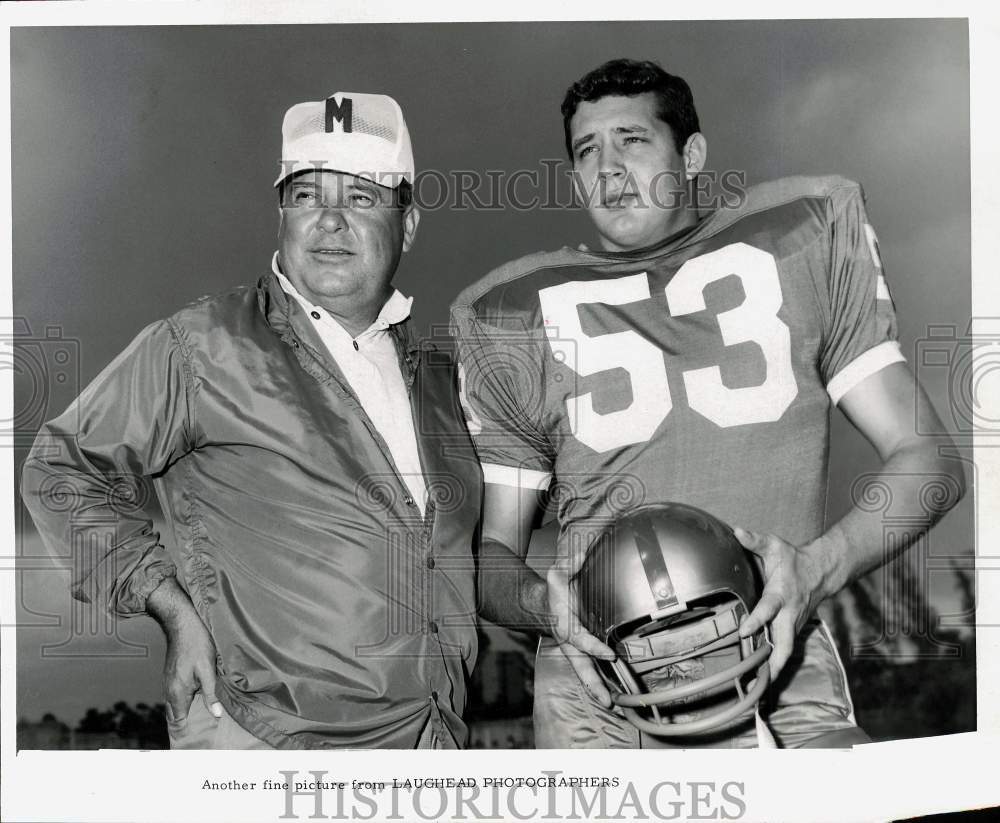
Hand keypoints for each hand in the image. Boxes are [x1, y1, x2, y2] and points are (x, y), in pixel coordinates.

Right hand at [147, 578, 221, 721]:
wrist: (182, 624)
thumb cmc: (197, 645)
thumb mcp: (208, 670)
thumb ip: (211, 694)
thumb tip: (216, 715)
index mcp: (177, 692)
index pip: (178, 721)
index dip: (186, 732)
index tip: (197, 741)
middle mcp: (169, 690)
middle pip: (174, 716)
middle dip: (185, 726)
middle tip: (201, 734)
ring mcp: (169, 682)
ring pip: (174, 706)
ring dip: (184, 714)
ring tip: (200, 722)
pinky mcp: (172, 675)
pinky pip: (175, 696)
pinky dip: (183, 703)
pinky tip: (195, 702)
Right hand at [546, 558, 615, 706]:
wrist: (542, 606)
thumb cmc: (553, 592)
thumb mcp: (557, 574)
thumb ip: (570, 564)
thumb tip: (581, 553)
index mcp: (565, 626)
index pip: (580, 640)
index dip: (593, 647)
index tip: (609, 653)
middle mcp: (570, 644)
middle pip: (581, 668)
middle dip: (593, 685)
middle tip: (607, 701)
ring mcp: (576, 651)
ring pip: (586, 674)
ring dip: (598, 690)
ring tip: (613, 707)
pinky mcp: (583, 654)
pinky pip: (591, 670)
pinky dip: (600, 684)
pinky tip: (614, 696)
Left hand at [734, 527, 829, 679]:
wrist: (822, 571)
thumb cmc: (793, 559)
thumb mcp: (775, 546)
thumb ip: (755, 540)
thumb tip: (736, 531)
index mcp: (781, 594)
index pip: (768, 610)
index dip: (757, 621)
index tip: (743, 632)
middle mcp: (789, 614)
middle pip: (785, 643)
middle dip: (774, 661)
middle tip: (760, 679)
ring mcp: (793, 624)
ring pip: (787, 650)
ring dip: (775, 668)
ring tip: (759, 687)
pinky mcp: (794, 629)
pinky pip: (785, 648)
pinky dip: (777, 663)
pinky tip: (765, 677)